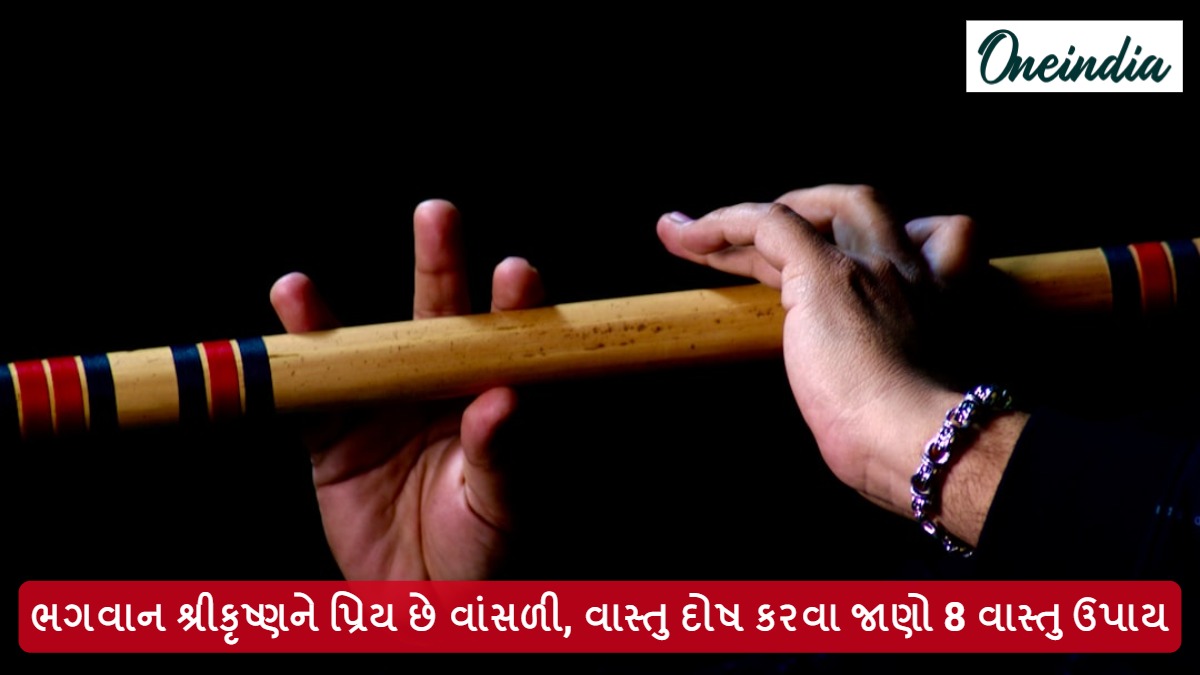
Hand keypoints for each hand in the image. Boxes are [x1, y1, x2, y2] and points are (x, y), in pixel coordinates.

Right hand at [269, 200, 543, 578]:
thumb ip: (504, 455)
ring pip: (366, 346)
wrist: (427, 602)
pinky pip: (310, 395)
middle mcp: (444, 388)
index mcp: (498, 397)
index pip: (513, 337)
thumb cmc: (489, 553)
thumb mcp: (507, 508)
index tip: (516, 274)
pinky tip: (282, 320)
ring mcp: (387, 405)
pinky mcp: (336, 435)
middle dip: (440, 263)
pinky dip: (294, 360)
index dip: (515, 302)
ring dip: (335, 313)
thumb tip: (503, 400)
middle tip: (438, 215)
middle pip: (442, 314)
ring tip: (300, 287)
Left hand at [657, 185, 1026, 543]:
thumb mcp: (895, 391)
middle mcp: (906, 267)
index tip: (802, 269)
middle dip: (795, 212)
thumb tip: (844, 397)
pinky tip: (686, 234)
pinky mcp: (824, 274)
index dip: (842, 243)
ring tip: (688, 231)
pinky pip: (767, 223)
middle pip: (850, 209)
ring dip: (738, 220)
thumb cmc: (903, 434)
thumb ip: (875, 370)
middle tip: (745, 240)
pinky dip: (723, 222)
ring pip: (801, 212)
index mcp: (931, 295)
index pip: (886, 243)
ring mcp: (867, 265)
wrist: (913, 439)